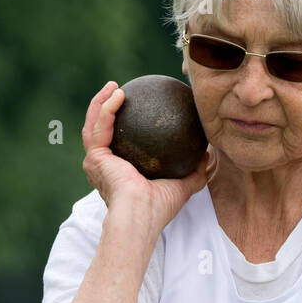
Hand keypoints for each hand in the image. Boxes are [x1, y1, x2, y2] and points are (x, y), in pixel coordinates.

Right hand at [81, 82, 212, 235]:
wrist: (142, 216)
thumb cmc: (159, 208)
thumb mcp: (183, 186)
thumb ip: (195, 171)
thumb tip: (208, 154)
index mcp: (119, 172)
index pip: (118, 144)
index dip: (122, 125)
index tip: (135, 107)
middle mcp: (104, 166)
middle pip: (100, 131)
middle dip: (104, 108)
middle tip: (118, 91)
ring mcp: (96, 162)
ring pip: (93, 124)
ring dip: (100, 102)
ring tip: (114, 86)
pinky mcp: (95, 157)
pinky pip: (100, 126)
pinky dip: (107, 108)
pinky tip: (119, 93)